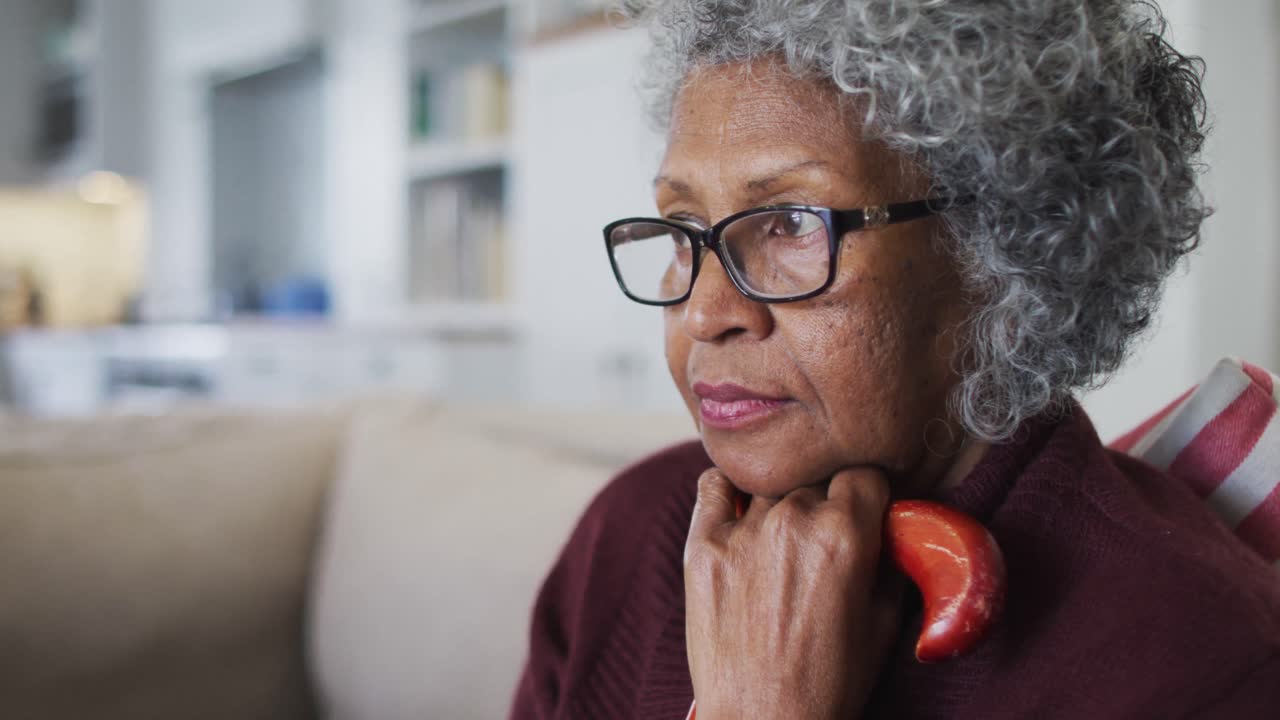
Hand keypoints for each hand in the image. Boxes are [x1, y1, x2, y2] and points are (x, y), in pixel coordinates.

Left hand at [684, 467, 903, 719]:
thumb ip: (891, 560)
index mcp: (846, 534)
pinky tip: (740, 511)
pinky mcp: (702, 545)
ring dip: (780, 502)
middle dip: (824, 501)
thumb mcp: (884, 622)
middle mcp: (793, 520)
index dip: (867, 492)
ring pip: (770, 483)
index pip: (863, 472)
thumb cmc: (829, 682)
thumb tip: (891, 524)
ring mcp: (743, 530)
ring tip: (781, 543)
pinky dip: (729, 489)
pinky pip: (714, 485)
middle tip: (822, 538)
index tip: (863, 509)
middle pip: (815, 478)